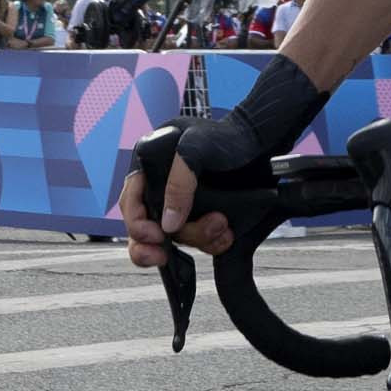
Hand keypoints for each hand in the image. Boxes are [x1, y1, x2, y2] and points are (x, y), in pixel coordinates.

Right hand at [114, 49, 324, 268]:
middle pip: (147, 227)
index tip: (155, 236)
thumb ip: (178, 182)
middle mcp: (162, 187)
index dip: (136, 223)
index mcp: (150, 165)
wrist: (259, 145)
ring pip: (176, 238)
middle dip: (160, 243)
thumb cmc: (226, 136)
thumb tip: (167, 224)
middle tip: (166, 254)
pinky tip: (225, 236)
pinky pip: (198, 241)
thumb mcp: (196, 148)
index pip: (131, 201)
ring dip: (197, 238)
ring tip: (221, 226)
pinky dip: (211, 243)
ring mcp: (181, 204)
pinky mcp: (201, 216)